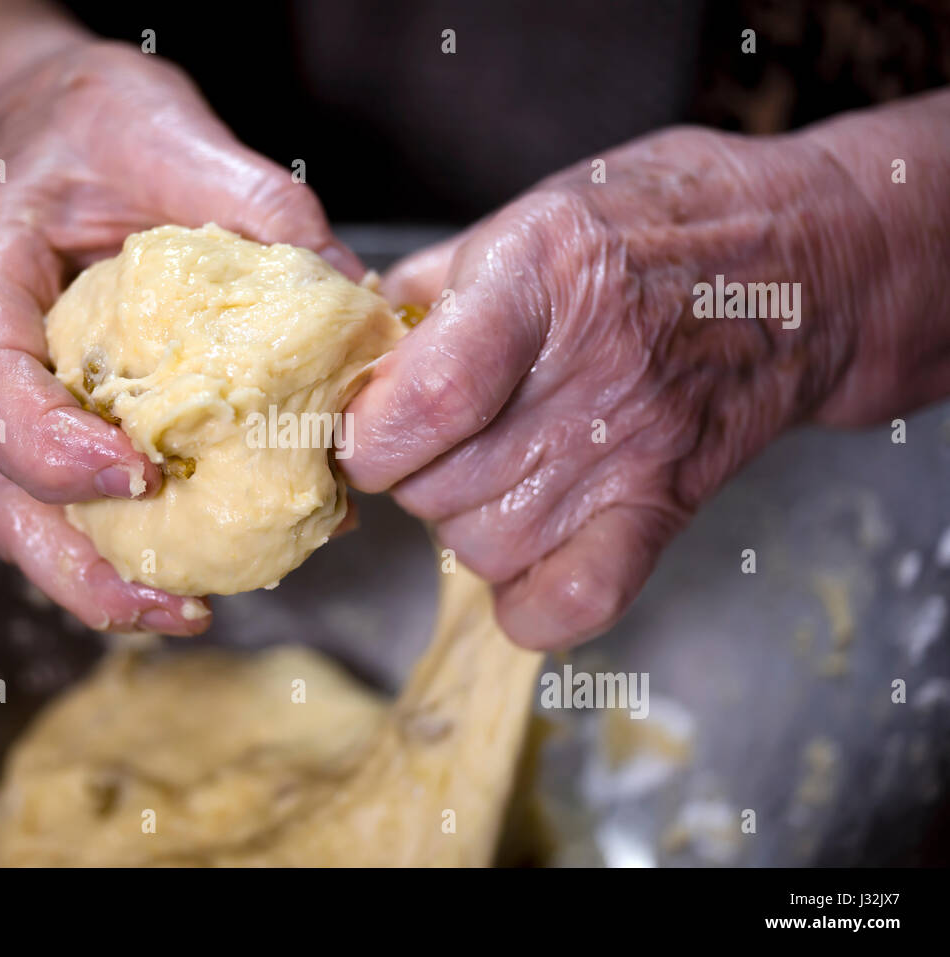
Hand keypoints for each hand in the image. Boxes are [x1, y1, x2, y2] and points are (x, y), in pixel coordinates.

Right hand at [0, 40, 360, 633]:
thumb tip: (349, 296)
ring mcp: (20, 404)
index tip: (137, 476)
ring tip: (192, 612)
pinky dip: (140, 545)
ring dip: (106, 579)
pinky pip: (84, 502)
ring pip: (33, 519)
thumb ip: (250, 205)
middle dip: (76, 562)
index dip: (47, 446)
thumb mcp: (173, 135)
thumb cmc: (102, 130)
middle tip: (172, 601)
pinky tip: (214, 565)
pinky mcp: (65, 426)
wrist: (66, 138)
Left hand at [344, 126, 885, 649]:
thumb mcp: (530, 213)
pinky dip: (527, 601)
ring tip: (488, 469)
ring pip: (483, 547)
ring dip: (460, 521)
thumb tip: (356, 345)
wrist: (809, 266)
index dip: (368, 434)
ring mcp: (635, 448)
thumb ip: (431, 283)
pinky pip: (572, 603)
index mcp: (542, 276)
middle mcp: (590, 370)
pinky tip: (524, 551)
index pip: (427, 400)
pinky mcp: (667, 506)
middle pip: (438, 485)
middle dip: (406, 471)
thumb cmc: (657, 227)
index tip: (362, 425)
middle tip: (432, 435)